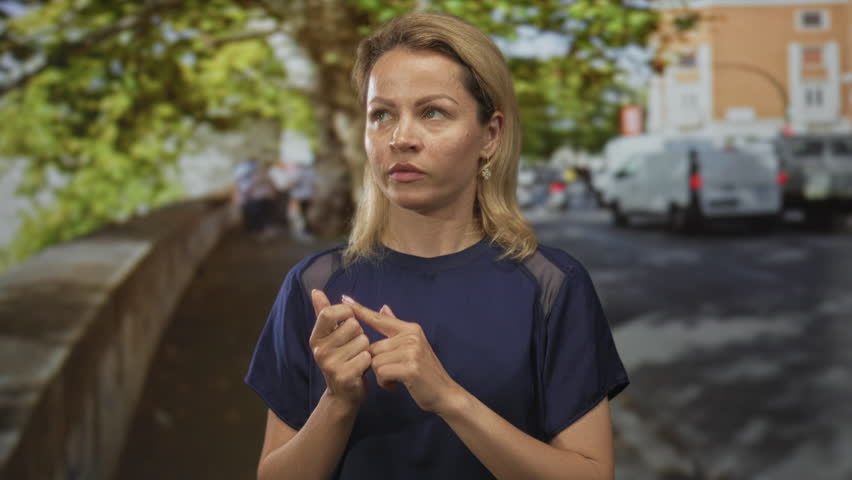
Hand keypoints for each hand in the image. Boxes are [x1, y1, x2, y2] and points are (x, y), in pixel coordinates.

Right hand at [309, 290, 371, 407]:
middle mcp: (319, 350)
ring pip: (363, 341)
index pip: (330, 312)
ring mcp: (330, 364)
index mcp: (315, 337)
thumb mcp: (330, 335)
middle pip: (353, 325)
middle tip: (352, 348)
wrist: (343, 394)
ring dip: (366, 349)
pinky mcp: (344, 376)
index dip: (346, 313)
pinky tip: (361, 370)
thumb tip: (316, 290)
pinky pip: (367, 357)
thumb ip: (324, 312)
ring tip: (356, 359)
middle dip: (360, 334)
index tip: (350, 321)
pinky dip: (368, 362)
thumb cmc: (341, 358)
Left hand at [342, 295, 460, 414]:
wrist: (445, 394)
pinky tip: (396, 386)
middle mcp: (411, 336)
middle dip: (377, 364)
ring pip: (375, 361)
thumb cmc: (425, 373)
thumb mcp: (413, 346)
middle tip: (393, 374)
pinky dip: (384, 383)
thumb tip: (383, 308)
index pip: (379, 319)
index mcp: (410, 329)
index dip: (361, 310)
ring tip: (396, 380)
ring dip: (381, 375)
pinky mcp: (410, 367)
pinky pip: (381, 372)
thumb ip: (396, 328)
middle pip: (372, 347)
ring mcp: (411, 351)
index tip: (344, 299)